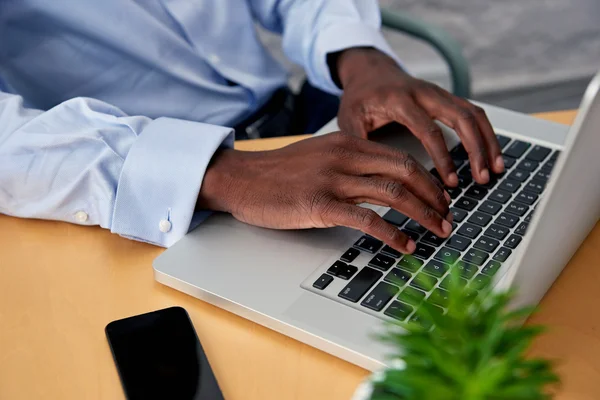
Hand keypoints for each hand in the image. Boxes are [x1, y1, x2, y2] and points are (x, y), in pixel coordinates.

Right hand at [197, 133, 452, 253]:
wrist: (242, 178)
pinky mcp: (319, 205)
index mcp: (348, 143)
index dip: (429, 180)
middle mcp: (345, 157)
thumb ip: (351, 162)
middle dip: (435, 197)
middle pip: (406, 172)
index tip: (442, 198)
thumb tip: (383, 181)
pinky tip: (406, 245)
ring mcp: (333, 180)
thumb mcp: (320, 155)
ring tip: (439, 231)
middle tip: (449, 217)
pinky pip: (367, 219)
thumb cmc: (279, 172)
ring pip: (393, 194)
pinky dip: (393, 233)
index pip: (401, 158)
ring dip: (423, 215)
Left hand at [334, 47, 503, 185]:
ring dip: (488, 141)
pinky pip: (473, 112)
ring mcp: (438, 93)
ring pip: (473, 113)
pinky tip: (491, 153)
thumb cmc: (358, 97)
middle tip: (482, 178)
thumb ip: (359, 144)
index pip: (428, 130)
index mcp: (400, 100)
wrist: (368, 70)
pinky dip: (485, 132)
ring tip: (495, 170)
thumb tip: (369, 177)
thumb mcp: (349, 119)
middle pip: (462, 117)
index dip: (442, 157)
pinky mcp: (446, 97)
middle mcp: (424, 93)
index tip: (450, 182)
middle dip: (476, 149)